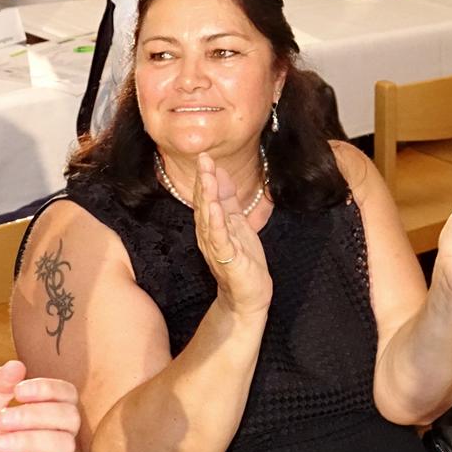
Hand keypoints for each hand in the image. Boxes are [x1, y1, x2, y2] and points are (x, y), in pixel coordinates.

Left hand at [0, 361, 79, 451]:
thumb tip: (15, 364)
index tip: (18, 391)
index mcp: (41, 425)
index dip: (49, 389)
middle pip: (70, 419)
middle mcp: (51, 448)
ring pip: (64, 448)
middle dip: (36, 413)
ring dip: (28, 439)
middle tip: (1, 421)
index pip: (67, 398)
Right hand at [192, 152, 270, 318]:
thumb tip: (221, 173)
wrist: (248, 295)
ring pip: (209, 218)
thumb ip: (228, 200)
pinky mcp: (227, 259)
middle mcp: (209, 235)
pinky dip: (216, 223)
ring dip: (208, 197)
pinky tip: (216, 209)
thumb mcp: (236, 223)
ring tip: (207, 177)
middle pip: (204, 204)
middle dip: (204, 181)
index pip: (206, 198)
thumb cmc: (243, 260)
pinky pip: (220, 239)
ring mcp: (216, 247)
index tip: (205, 156)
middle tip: (203, 159)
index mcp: (212, 225)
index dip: (205, 177)